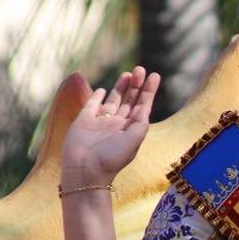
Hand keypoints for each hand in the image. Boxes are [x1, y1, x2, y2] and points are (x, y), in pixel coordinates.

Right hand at [61, 66, 160, 184]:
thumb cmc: (112, 158)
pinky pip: (92, 106)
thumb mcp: (133, 140)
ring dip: (121, 87)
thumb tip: (145, 108)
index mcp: (130, 130)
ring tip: (129, 74)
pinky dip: (97, 97)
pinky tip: (103, 89)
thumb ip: (141, 123)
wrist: (85, 170)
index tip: (154, 75)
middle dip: (136, 85)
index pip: (142, 106)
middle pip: (129, 101)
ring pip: (113, 101)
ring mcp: (100, 123)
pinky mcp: (83, 122)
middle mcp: (117, 125)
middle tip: (141, 69)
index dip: (149, 91)